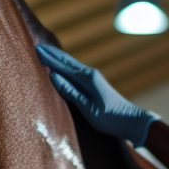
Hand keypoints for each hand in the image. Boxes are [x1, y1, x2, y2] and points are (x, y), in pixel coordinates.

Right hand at [37, 44, 158, 146]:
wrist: (131, 121)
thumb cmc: (111, 118)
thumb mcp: (88, 108)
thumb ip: (71, 92)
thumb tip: (54, 76)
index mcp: (88, 78)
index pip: (64, 65)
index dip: (50, 58)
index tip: (36, 49)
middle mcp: (90, 75)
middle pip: (67, 61)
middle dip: (52, 55)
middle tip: (36, 47)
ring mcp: (93, 79)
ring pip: (71, 66)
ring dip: (58, 59)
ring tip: (45, 53)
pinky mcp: (94, 85)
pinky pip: (75, 73)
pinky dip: (65, 67)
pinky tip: (61, 68)